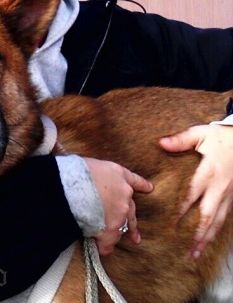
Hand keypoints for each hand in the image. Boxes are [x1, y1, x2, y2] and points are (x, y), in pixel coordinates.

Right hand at [84, 158, 153, 255]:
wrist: (73, 187)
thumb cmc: (77, 171)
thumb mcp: (90, 165)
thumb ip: (96, 174)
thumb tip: (90, 179)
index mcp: (119, 175)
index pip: (133, 180)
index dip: (141, 185)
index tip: (149, 188)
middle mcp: (124, 195)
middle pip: (131, 210)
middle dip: (132, 224)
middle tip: (135, 236)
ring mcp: (119, 214)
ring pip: (121, 228)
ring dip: (116, 235)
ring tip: (111, 244)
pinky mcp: (110, 230)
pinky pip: (108, 242)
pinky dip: (104, 246)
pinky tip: (102, 250)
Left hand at [160, 124, 232, 258]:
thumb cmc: (222, 137)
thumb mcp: (201, 134)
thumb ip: (181, 140)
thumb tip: (161, 143)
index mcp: (208, 173)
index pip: (192, 195)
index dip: (182, 210)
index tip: (172, 224)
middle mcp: (219, 188)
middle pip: (208, 216)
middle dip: (198, 235)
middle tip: (188, 252)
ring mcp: (228, 195)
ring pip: (218, 221)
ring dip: (208, 238)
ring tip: (197, 253)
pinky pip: (225, 217)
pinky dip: (216, 230)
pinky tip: (208, 239)